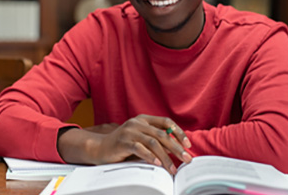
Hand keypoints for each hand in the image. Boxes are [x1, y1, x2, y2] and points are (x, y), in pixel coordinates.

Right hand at [58, 115, 191, 173]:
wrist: (100, 148)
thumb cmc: (123, 145)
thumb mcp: (141, 139)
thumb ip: (155, 140)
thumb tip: (176, 149)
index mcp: (143, 119)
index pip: (165, 122)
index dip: (178, 132)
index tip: (187, 144)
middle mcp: (137, 123)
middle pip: (162, 134)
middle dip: (176, 148)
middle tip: (186, 159)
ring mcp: (129, 131)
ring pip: (153, 143)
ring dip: (166, 157)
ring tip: (172, 168)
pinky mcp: (123, 141)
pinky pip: (139, 148)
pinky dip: (150, 156)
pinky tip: (157, 163)